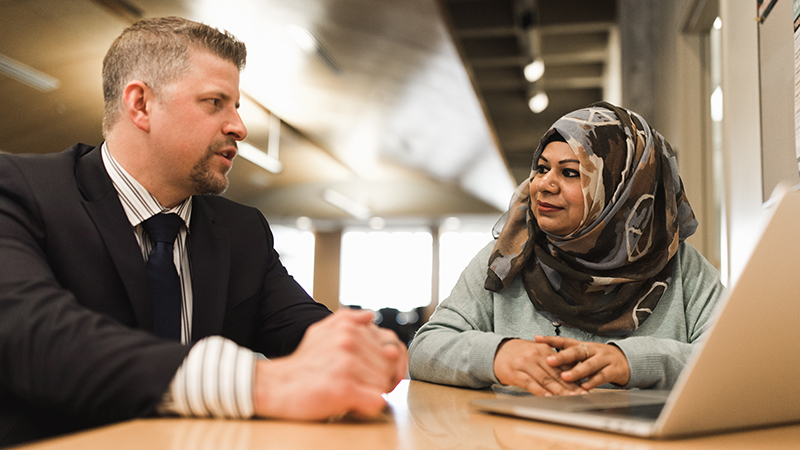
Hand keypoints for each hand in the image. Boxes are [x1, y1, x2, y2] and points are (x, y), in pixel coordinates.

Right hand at [253, 308, 407, 419]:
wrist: (274, 386)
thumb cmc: (301, 363)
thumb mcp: (321, 331)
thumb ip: (348, 320)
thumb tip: (371, 316)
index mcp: (349, 329)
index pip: (391, 349)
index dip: (385, 366)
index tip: (372, 374)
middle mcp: (349, 342)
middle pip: (388, 369)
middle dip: (377, 381)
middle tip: (356, 386)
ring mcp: (347, 364)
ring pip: (383, 387)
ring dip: (369, 395)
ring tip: (348, 392)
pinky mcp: (343, 389)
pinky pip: (376, 402)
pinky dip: (366, 408)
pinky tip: (350, 404)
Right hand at [493, 338, 586, 395]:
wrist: (497, 351)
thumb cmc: (520, 354)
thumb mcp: (536, 352)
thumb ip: (552, 362)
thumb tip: (571, 375)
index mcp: (543, 349)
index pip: (562, 366)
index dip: (574, 378)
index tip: (584, 388)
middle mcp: (535, 355)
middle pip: (556, 373)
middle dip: (570, 386)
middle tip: (581, 396)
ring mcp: (525, 363)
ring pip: (545, 379)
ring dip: (558, 391)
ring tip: (569, 398)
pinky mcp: (515, 372)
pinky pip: (530, 383)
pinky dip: (540, 391)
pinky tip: (548, 397)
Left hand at [534, 335, 629, 390]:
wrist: (626, 360)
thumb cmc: (598, 358)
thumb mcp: (584, 355)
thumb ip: (568, 358)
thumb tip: (544, 360)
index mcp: (582, 345)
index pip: (564, 340)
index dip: (550, 340)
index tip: (536, 339)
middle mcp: (592, 350)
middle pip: (576, 351)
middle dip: (562, 356)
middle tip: (549, 360)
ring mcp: (604, 359)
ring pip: (589, 364)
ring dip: (576, 371)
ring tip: (565, 377)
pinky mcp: (613, 370)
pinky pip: (602, 376)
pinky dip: (593, 381)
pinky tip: (584, 386)